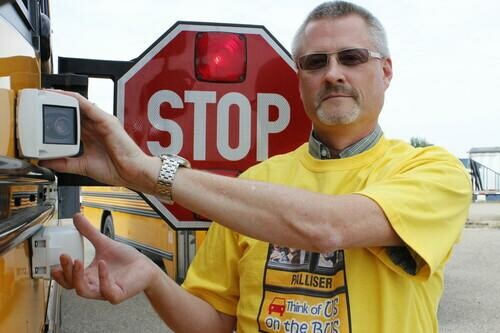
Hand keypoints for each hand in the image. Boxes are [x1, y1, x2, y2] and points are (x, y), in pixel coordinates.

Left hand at [39, 90, 158, 192]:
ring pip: (78, 105)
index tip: (40, 118)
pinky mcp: (105, 119)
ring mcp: (101, 122)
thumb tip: (45, 162)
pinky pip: (87, 104)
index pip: (71, 123)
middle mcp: (96, 127)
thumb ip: (64, 163)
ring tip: (45, 95)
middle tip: (38, 101)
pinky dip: (73, 99)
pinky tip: (61, 96)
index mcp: (91, 137)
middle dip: (56, 106)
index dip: (56, 119)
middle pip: (73, 112)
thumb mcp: (82, 166)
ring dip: (62, 99)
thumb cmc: (116, 169)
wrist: (132, 172)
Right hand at [51, 213, 160, 303]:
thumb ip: (89, 232)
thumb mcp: (104, 243)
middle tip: (65, 256)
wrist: (145, 267)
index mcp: (89, 276)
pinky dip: (103, 277)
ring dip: (78, 278)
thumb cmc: (126, 259)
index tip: (57, 260)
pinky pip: (107, 291)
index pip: (69, 280)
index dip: (60, 273)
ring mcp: (105, 292)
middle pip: (73, 285)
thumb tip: (77, 217)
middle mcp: (95, 286)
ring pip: (84, 291)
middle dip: (66, 272)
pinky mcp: (118, 294)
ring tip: (77, 261)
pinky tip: (102, 263)